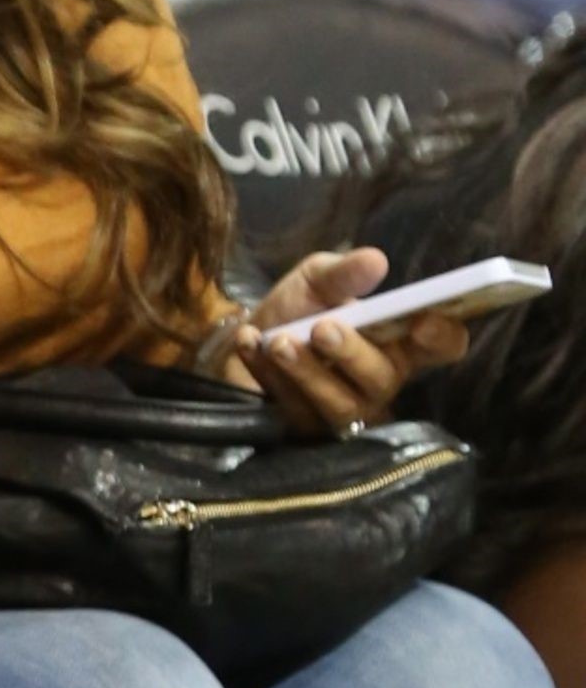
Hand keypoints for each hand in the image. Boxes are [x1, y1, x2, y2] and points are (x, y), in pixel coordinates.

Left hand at [229, 246, 470, 436]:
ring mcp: (341, 410)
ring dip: (308, 371)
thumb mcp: (316, 281)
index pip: (442, 347)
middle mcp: (377, 381)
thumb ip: (343, 273)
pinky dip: (268, 374)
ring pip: (339, 403)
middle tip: (323, 327)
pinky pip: (291, 409)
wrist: (243, 340)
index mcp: (398, 343)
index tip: (424, 320)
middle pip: (384, 379)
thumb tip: (374, 260)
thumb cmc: (296, 310)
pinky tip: (251, 344)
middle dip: (354, 353)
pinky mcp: (301, 427)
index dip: (443, 337)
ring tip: (280, 342)